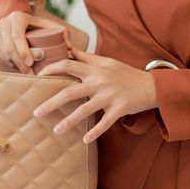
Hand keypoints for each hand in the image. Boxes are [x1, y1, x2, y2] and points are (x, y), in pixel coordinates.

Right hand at [0, 10, 66, 73]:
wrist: (20, 21)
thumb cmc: (38, 25)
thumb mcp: (51, 25)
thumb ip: (63, 33)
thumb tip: (69, 47)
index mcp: (18, 17)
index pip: (18, 36)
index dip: (23, 51)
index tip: (31, 63)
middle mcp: (5, 23)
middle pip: (10, 46)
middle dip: (20, 62)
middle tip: (30, 72)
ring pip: (4, 52)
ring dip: (15, 65)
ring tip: (27, 73)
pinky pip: (1, 56)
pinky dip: (11, 64)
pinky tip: (20, 68)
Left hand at [34, 49, 157, 143]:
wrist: (152, 85)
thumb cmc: (126, 74)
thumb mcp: (107, 62)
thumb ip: (86, 57)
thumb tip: (67, 48)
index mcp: (95, 69)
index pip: (68, 64)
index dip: (51, 69)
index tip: (38, 76)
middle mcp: (100, 82)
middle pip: (70, 92)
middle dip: (52, 102)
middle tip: (36, 112)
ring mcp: (110, 96)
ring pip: (84, 110)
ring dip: (69, 121)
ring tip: (56, 130)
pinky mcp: (120, 108)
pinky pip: (104, 122)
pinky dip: (94, 132)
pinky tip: (84, 140)